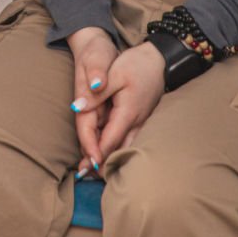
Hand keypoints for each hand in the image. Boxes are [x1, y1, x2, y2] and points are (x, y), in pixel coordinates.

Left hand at [70, 37, 165, 172]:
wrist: (160, 60)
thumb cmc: (136, 65)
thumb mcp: (114, 74)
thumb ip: (96, 93)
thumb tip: (77, 107)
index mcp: (128, 112)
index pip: (110, 139)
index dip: (97, 153)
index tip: (85, 168)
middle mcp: (136, 122)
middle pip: (118, 149)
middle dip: (102, 163)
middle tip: (84, 175)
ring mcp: (141, 122)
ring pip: (125, 147)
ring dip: (110, 158)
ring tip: (93, 170)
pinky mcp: (141, 119)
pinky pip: (129, 140)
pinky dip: (117, 148)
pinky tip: (108, 152)